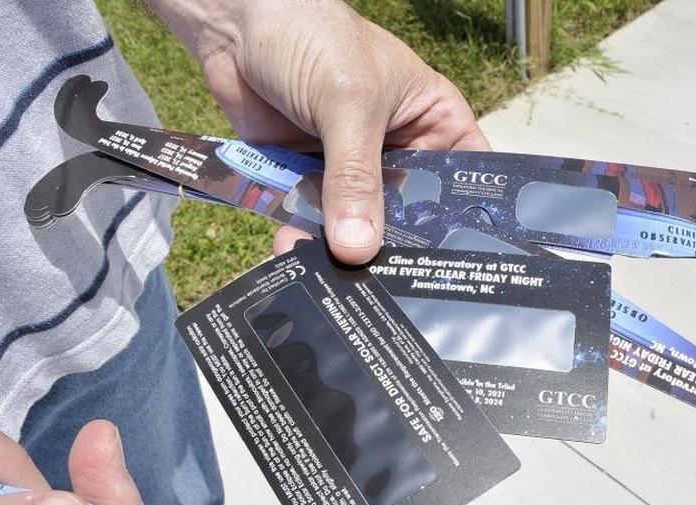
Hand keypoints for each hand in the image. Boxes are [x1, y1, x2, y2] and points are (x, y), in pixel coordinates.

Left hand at [151, 0, 490, 261]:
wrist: (235, 24)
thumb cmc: (313, 37)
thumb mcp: (347, 103)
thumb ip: (354, 176)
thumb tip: (357, 247)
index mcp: (431, 122)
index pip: (461, 181)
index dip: (460, 223)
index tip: (450, 267)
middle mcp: (396, 152)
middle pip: (406, 216)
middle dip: (391, 248)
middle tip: (384, 287)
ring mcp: (350, 169)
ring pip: (356, 225)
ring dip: (341, 251)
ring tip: (331, 280)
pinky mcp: (306, 180)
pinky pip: (310, 221)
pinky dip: (302, 240)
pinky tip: (294, 259)